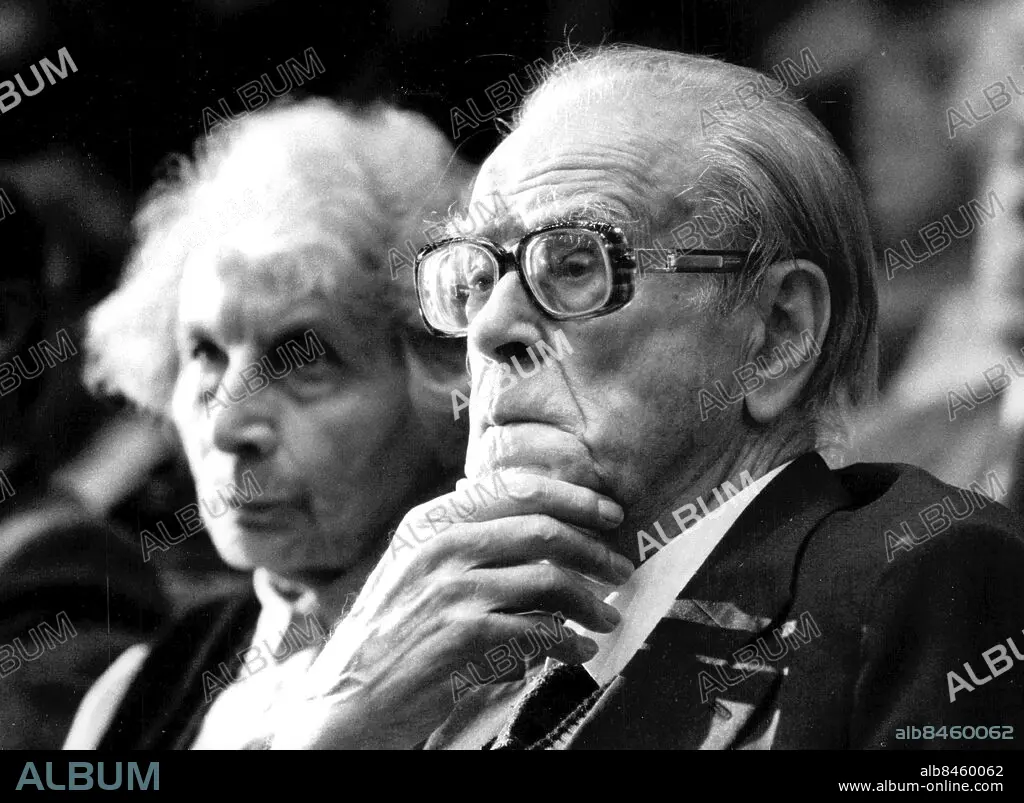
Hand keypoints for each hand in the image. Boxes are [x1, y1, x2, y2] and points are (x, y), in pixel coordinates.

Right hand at [268, 470, 632, 748]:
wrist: (348, 699)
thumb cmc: (393, 637)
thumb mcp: (417, 572)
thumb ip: (466, 543)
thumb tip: (542, 528)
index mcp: (430, 521)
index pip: (514, 487)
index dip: (571, 495)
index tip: (608, 511)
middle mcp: (440, 545)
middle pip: (542, 528)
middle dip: (594, 548)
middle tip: (622, 567)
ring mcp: (450, 588)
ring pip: (548, 579)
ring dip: (590, 600)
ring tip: (607, 618)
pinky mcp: (462, 634)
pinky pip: (538, 629)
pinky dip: (568, 641)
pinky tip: (579, 651)